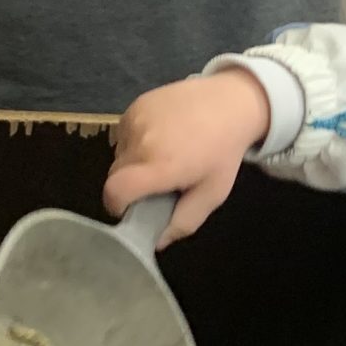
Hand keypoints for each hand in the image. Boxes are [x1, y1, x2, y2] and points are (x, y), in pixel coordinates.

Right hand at [105, 71, 270, 242]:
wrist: (230, 102)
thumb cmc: (223, 152)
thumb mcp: (212, 194)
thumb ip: (184, 222)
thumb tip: (157, 242)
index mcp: (160, 166)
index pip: (115, 191)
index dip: (116, 205)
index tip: (130, 208)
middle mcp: (142, 141)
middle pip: (115, 175)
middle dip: (129, 185)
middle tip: (155, 183)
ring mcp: (135, 119)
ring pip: (118, 154)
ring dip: (132, 162)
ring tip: (161, 157)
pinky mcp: (135, 105)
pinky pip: (123, 133)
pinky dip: (134, 141)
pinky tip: (159, 137)